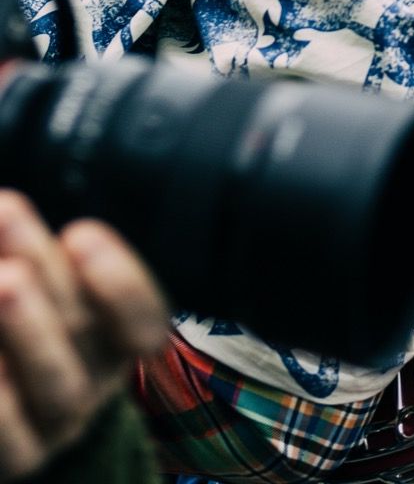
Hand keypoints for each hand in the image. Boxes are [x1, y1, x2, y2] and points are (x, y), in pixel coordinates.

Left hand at [0, 193, 167, 478]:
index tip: (79, 233)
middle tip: (8, 221)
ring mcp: (57, 425)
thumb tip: (5, 210)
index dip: (120, 279)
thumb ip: (34, 256)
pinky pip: (10, 434)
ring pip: (58, 381)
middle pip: (84, 329)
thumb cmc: (31, 331)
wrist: (14, 417)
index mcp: (115, 334)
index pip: (144, 315)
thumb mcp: (48, 292)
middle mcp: (95, 378)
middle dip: (47, 274)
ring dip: (27, 329)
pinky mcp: (19, 460)